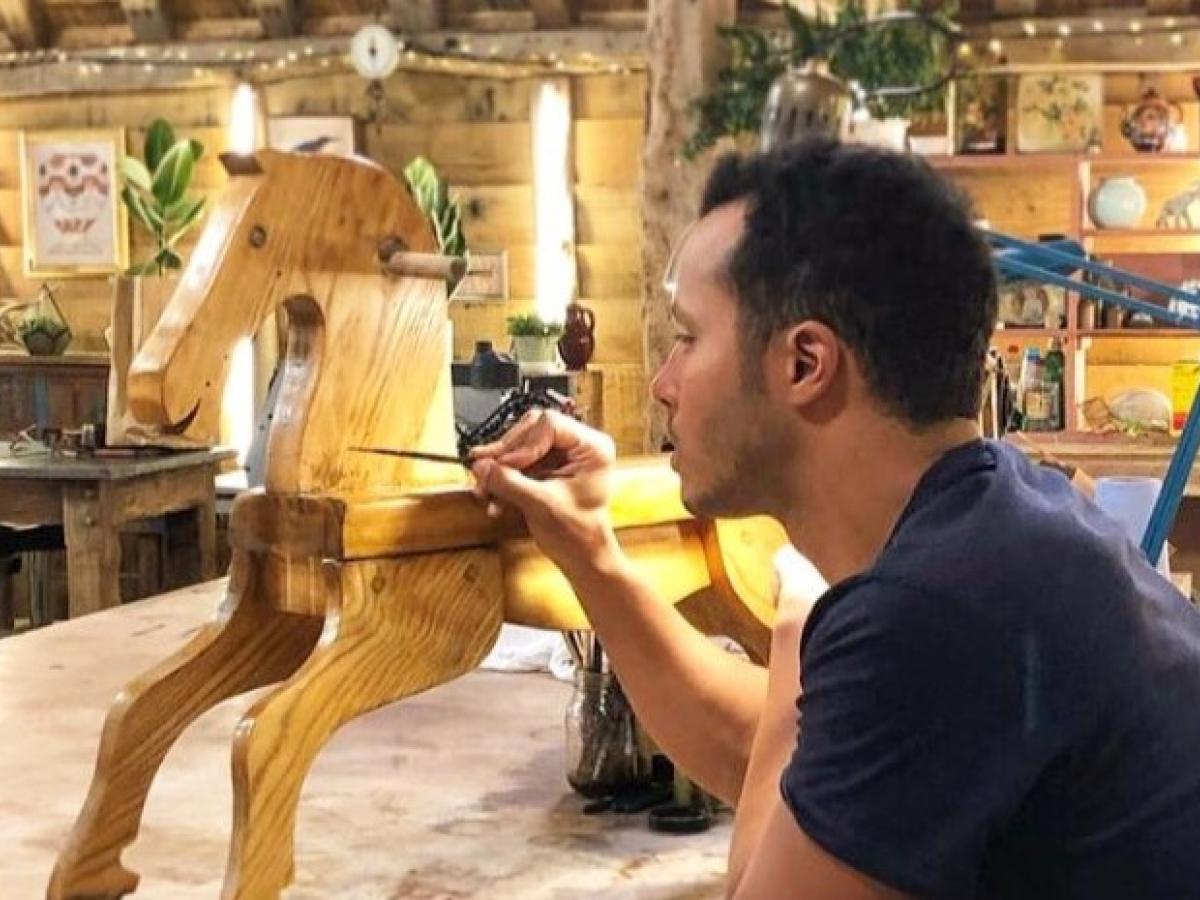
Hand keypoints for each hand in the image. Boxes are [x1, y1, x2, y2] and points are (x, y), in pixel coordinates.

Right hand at [469, 409, 618, 578]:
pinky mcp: (546, 467)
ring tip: (484, 487)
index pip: (550, 425)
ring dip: (499, 467)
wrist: (581, 557)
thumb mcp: (542, 506)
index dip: (523, 444)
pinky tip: (493, 495)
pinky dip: (503, 477)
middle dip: (505, 454)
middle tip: (484, 471)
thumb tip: (482, 465)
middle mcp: (578, 446)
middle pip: (531, 430)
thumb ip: (510, 483)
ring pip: (520, 445)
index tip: (505, 465)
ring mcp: (561, 456)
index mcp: (593, 448)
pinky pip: (517, 461)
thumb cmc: (579, 535)